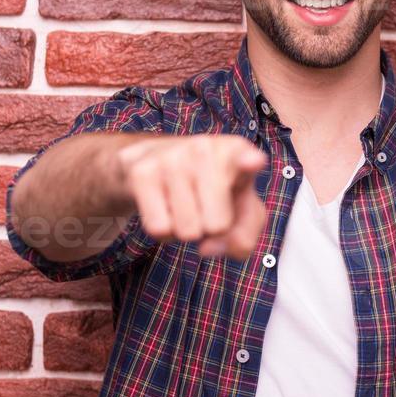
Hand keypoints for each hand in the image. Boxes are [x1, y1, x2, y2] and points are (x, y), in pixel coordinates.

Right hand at [114, 133, 268, 260]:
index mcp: (237, 151)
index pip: (246, 157)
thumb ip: (243, 237)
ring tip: (184, 204)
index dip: (249, 162)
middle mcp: (205, 148)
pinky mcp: (142, 172)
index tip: (253, 161)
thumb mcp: (240, 211)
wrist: (154, 159)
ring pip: (186, 231)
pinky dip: (163, 232)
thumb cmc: (211, 188)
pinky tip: (164, 207)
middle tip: (204, 206)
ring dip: (185, 229)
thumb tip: (207, 248)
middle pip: (217, 227)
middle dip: (210, 229)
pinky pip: (159, 229)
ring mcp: (171, 157)